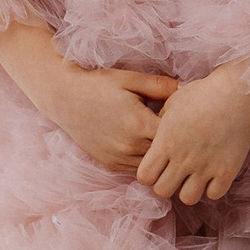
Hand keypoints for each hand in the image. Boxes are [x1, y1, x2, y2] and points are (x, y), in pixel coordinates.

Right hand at [0, 18, 176, 174]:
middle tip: (180, 130)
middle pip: (168, 156)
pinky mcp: (110, 164)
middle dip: (175, 144)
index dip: (184, 127)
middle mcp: (130, 147)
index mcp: (140, 124)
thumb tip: (187, 90)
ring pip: (153, 167)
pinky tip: (145, 145)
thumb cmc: (97, 83)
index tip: (186, 117)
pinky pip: (137, 170)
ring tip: (164, 140)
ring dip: (161, 156)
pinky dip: (146, 161)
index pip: (177, 136)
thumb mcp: (130, 79)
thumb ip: (160, 86)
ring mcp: (119, 159)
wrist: (62, 96)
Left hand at [136, 62, 249, 204]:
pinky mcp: (226, 171)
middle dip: (166, 184)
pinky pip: (214, 194)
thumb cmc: (202, 94)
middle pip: (162, 191)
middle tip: (175, 173)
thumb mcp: (172, 104)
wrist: (235, 94)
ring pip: (188, 198)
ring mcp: (205, 167)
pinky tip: (213, 174)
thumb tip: (155, 136)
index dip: (149, 174)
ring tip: (195, 176)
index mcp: (165, 142)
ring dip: (189, 189)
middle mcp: (183, 159)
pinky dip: (212, 187)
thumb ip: (160, 124)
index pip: (145, 176)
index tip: (157, 166)